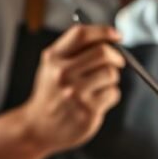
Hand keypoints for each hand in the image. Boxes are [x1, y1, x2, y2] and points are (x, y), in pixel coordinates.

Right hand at [21, 23, 125, 153]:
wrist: (38, 127)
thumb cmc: (51, 94)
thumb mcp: (52, 67)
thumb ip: (74, 51)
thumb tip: (109, 38)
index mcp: (53, 58)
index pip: (81, 34)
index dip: (103, 31)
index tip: (117, 35)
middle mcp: (63, 73)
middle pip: (102, 53)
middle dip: (116, 56)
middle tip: (118, 61)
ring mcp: (76, 93)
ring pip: (111, 74)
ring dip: (112, 78)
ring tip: (101, 85)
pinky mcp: (88, 111)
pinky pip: (113, 94)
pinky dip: (111, 95)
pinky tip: (98, 100)